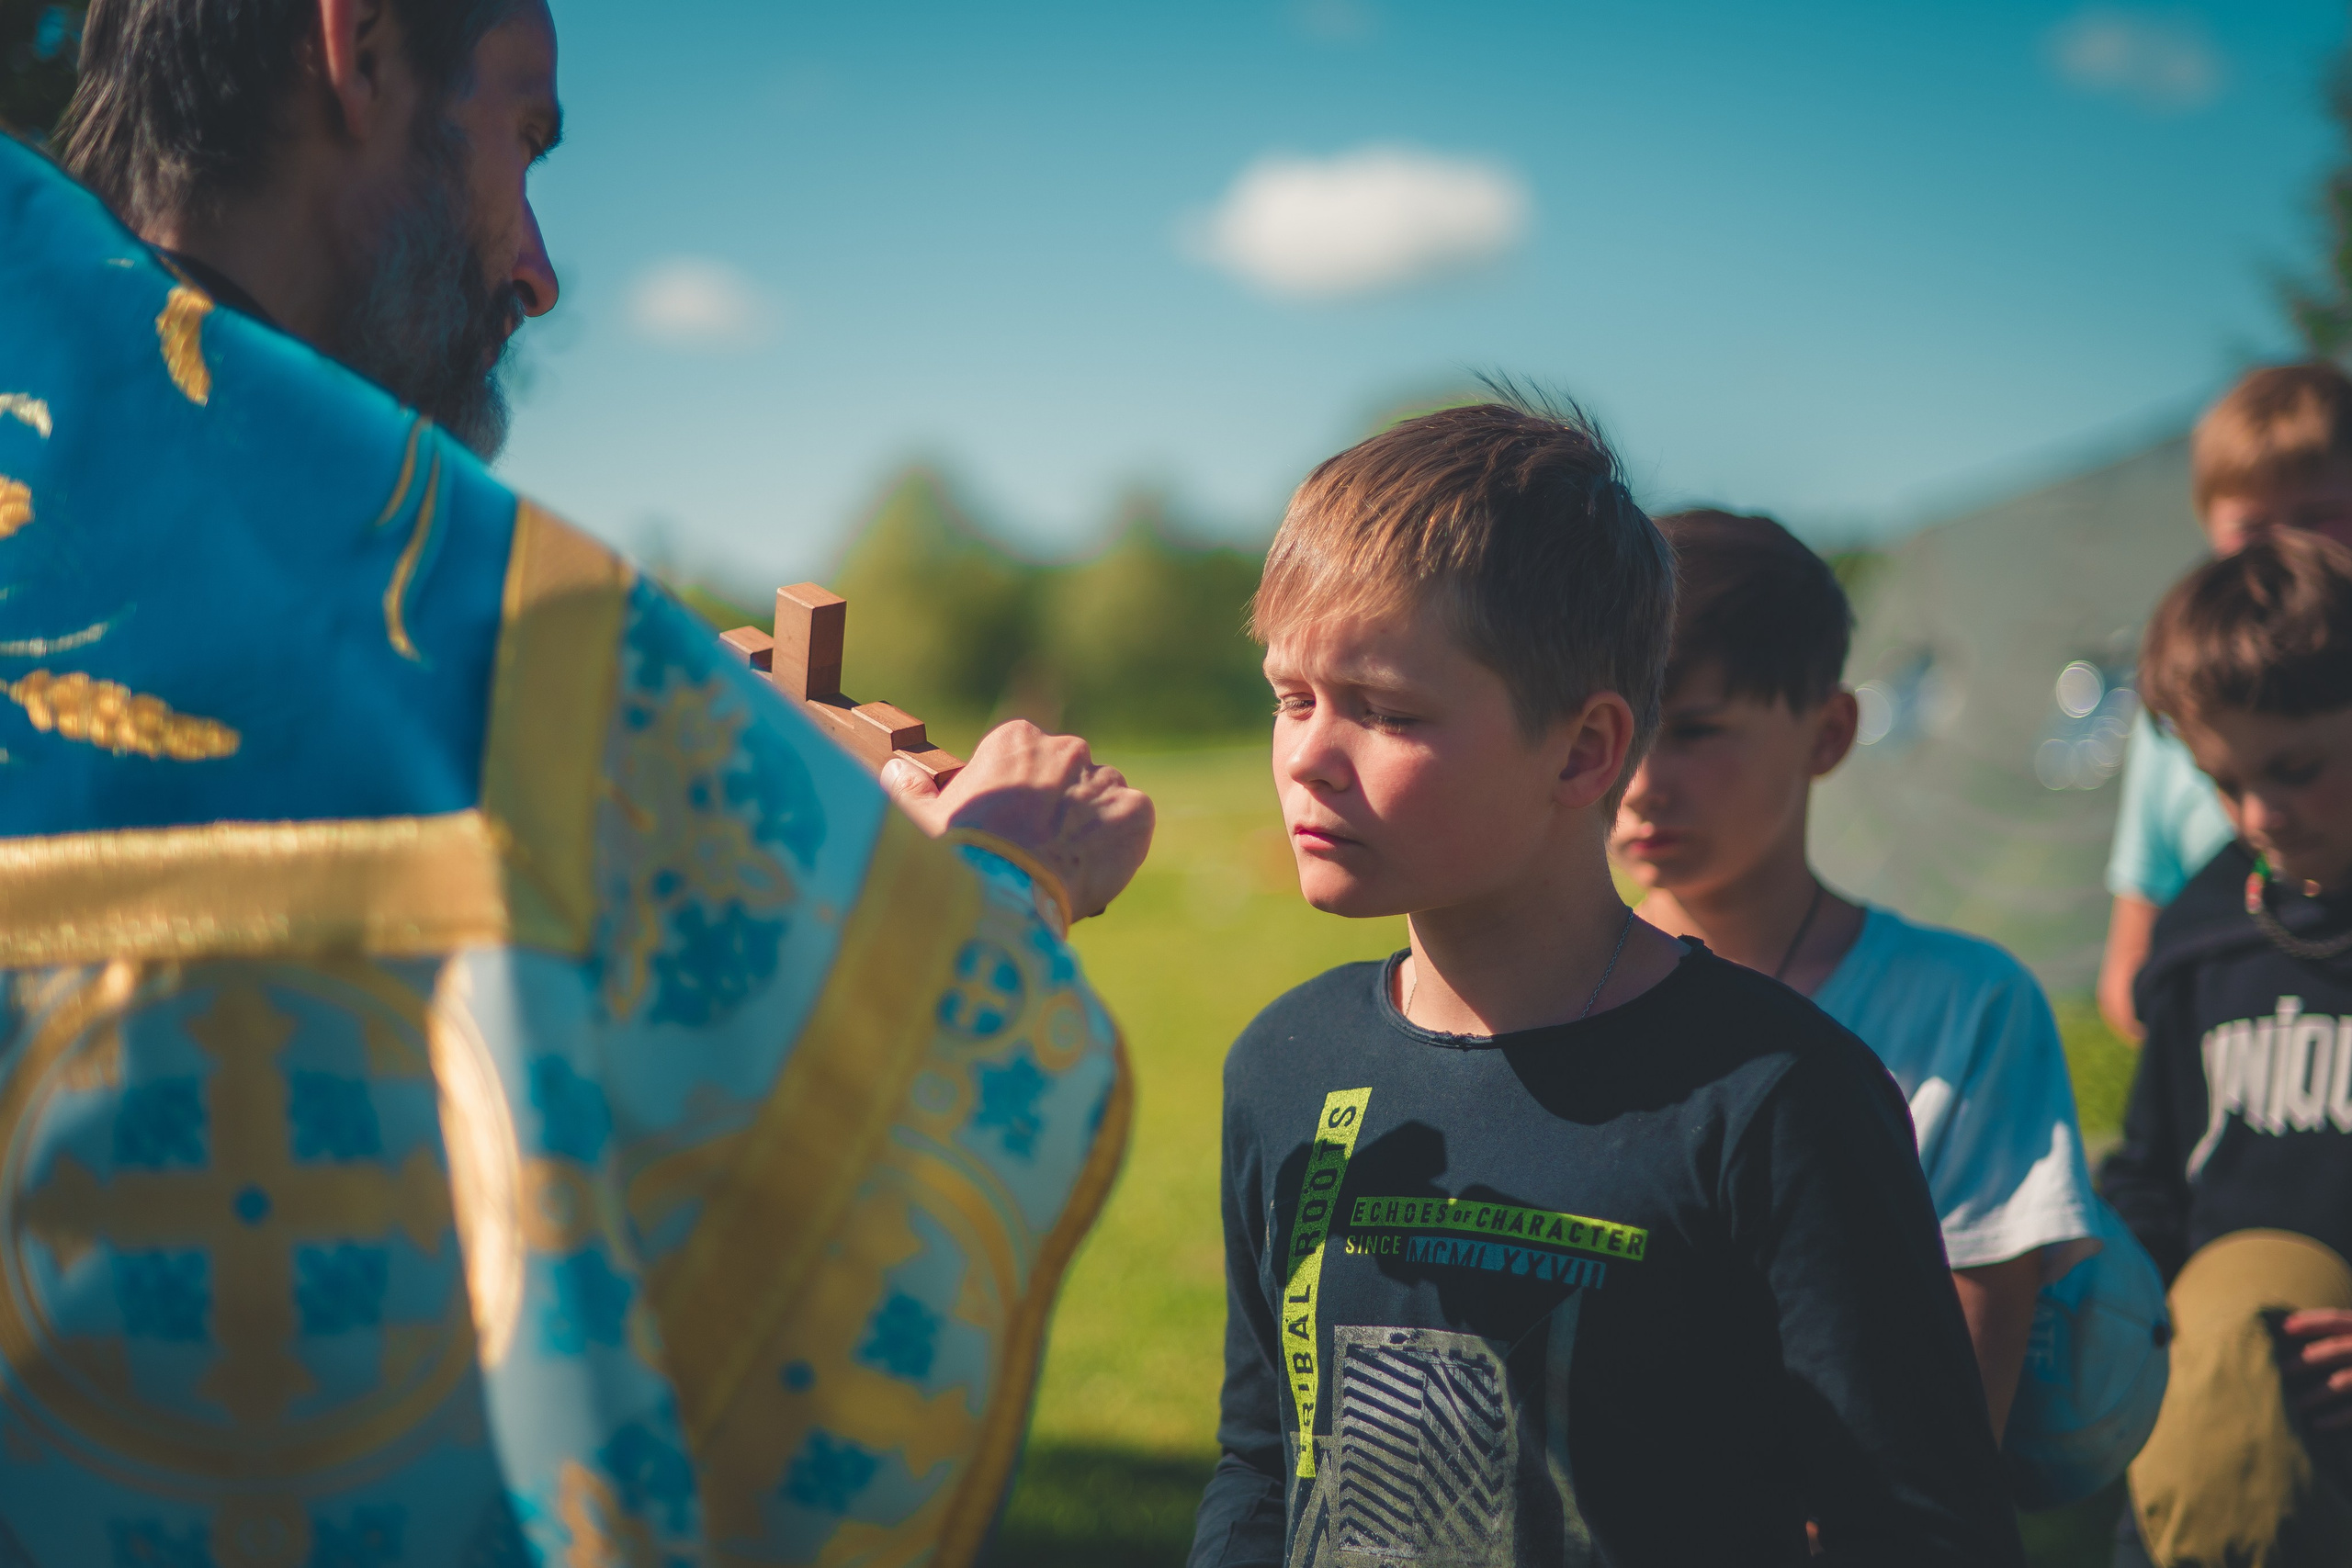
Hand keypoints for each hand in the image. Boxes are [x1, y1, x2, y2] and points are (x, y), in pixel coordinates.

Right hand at [882, 720, 1153, 920]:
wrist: (1004, 892)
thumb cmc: (956, 855)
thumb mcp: (923, 819)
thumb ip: (912, 790)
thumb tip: (897, 772)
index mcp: (1015, 740)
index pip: (1028, 760)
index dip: (1022, 799)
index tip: (1013, 831)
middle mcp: (1066, 748)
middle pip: (1070, 778)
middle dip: (1059, 811)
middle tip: (1040, 855)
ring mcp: (1104, 779)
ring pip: (1104, 801)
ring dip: (1091, 828)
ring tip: (1067, 870)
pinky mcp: (1135, 812)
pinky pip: (1134, 824)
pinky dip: (1121, 847)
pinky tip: (1095, 872)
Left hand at [2280, 1309, 2351, 1430]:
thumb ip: (2345, 1332)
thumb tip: (2294, 1328)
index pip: (2336, 1319)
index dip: (2310, 1321)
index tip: (2283, 1328)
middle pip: (2334, 1350)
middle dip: (2304, 1360)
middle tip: (2277, 1370)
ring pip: (2343, 1382)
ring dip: (2315, 1394)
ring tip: (2293, 1405)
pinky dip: (2336, 1418)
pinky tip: (2317, 1424)